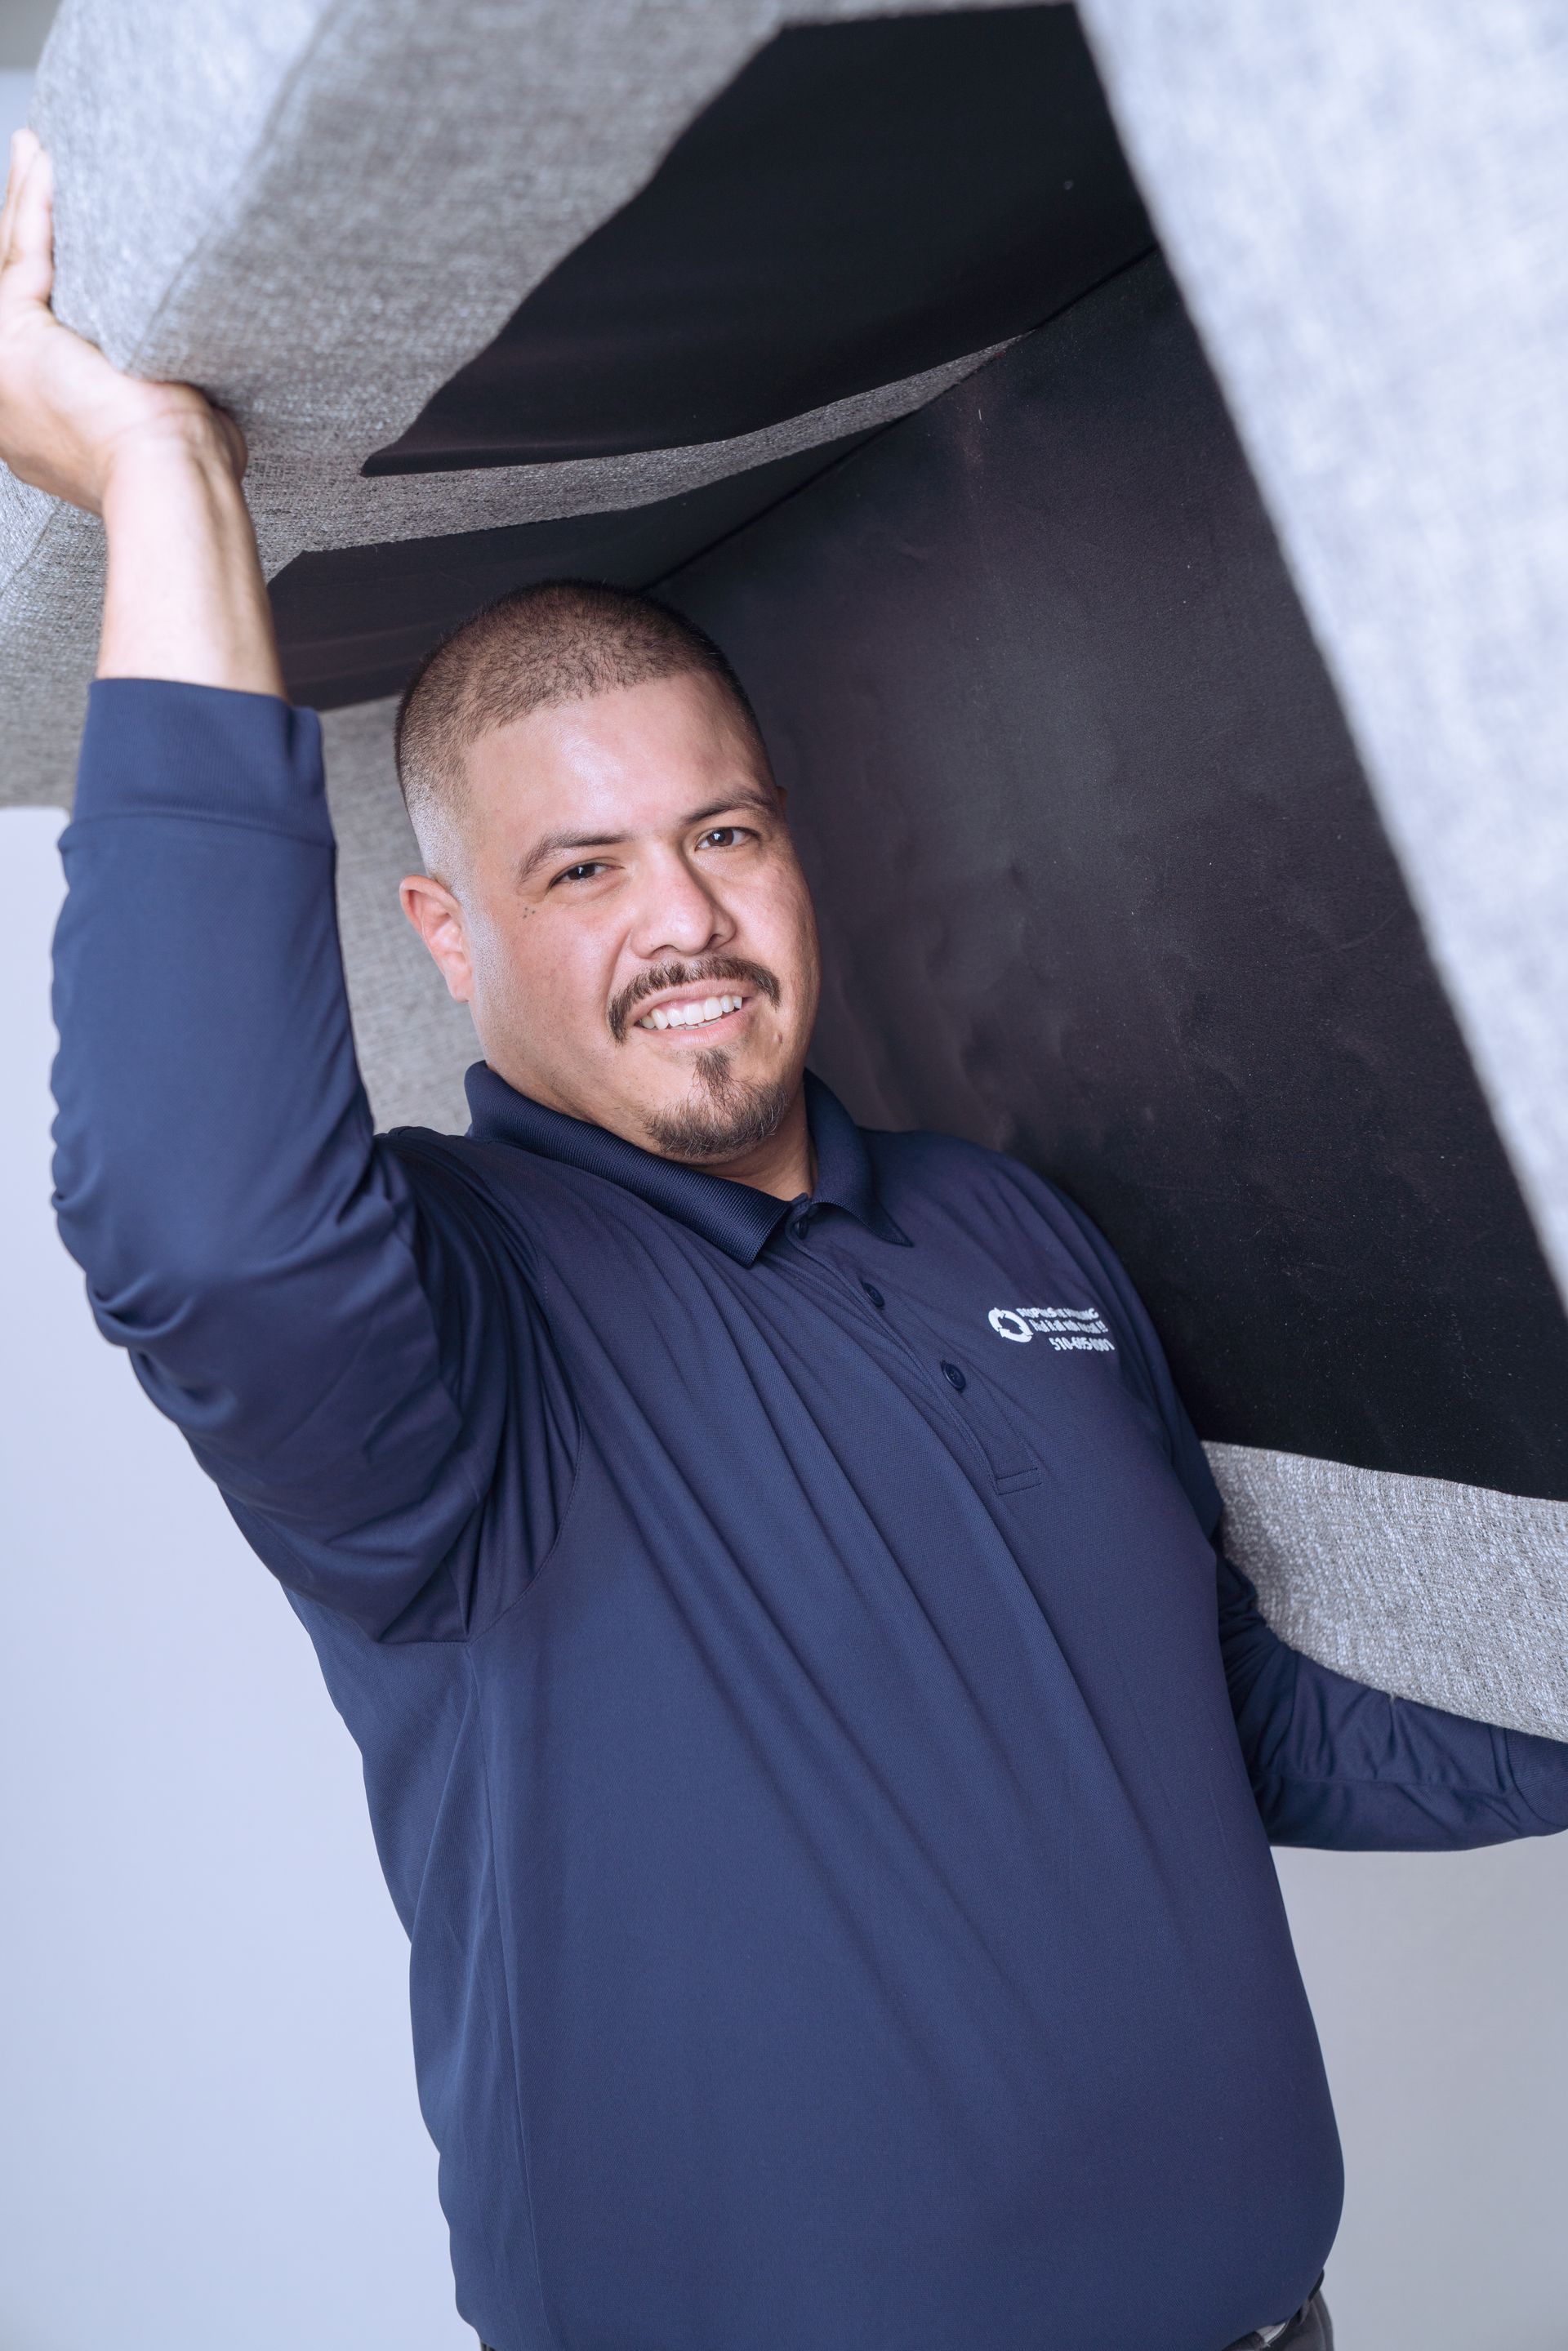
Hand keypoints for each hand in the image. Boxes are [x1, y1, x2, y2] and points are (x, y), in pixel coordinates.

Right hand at [0, 129, 243, 513]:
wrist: (173, 484)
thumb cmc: (189, 471)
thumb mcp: (171, 418)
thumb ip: (157, 382)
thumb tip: (194, 371)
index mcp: (39, 425)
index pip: (42, 324)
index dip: (46, 269)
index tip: (58, 223)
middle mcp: (9, 400)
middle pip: (16, 286)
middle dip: (25, 221)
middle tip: (33, 160)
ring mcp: (4, 369)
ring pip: (15, 263)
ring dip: (27, 198)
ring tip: (38, 148)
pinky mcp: (13, 337)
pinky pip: (27, 253)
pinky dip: (35, 202)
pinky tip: (44, 158)